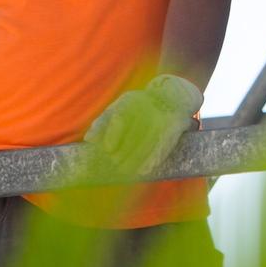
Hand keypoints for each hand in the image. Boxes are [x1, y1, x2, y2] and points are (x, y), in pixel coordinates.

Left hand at [83, 74, 202, 174]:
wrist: (173, 96)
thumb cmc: (140, 105)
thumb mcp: (119, 107)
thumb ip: (103, 122)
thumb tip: (88, 139)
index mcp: (132, 100)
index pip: (121, 117)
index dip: (113, 134)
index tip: (107, 149)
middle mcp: (149, 106)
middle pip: (135, 132)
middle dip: (124, 150)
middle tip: (115, 163)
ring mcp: (164, 116)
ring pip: (149, 141)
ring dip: (137, 158)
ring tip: (126, 170)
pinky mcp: (176, 125)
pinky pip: (164, 145)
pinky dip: (153, 159)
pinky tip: (143, 170)